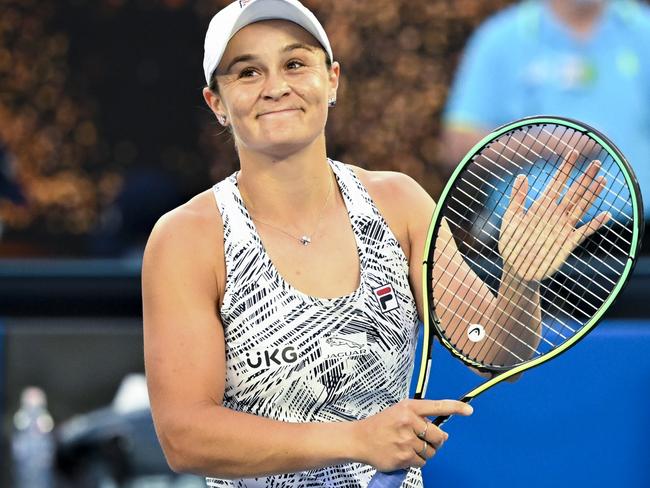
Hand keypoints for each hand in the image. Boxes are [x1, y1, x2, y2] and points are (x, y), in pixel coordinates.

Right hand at [352, 399, 472, 471]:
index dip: (455, 408)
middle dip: (436, 440)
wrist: (359, 439)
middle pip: (438, 436)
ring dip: (425, 452)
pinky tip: (403, 454)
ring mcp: (406, 441)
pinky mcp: (403, 457)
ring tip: (409, 446)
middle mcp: (408, 422)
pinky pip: (421, 462)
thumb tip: (444, 435)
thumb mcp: (398, 412)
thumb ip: (420, 418)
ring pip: (431, 451)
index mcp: (408, 408)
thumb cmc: (381, 425)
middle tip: (425, 439)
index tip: (469, 411)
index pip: (436, 406)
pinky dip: (416, 460)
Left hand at [499, 150, 610, 282]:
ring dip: (592, 195)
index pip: (556, 183)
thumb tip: (521, 176)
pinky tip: (605, 215)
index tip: (572, 152)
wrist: (515, 267)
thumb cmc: (511, 242)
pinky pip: (584, 231)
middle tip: (597, 163)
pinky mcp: (568, 243)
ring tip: (602, 181)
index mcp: (542, 206)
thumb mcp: (510, 218)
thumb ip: (517, 198)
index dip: (564, 168)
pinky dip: (594, 224)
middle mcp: (555, 214)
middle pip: (573, 192)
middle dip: (584, 178)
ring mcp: (563, 227)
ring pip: (581, 207)